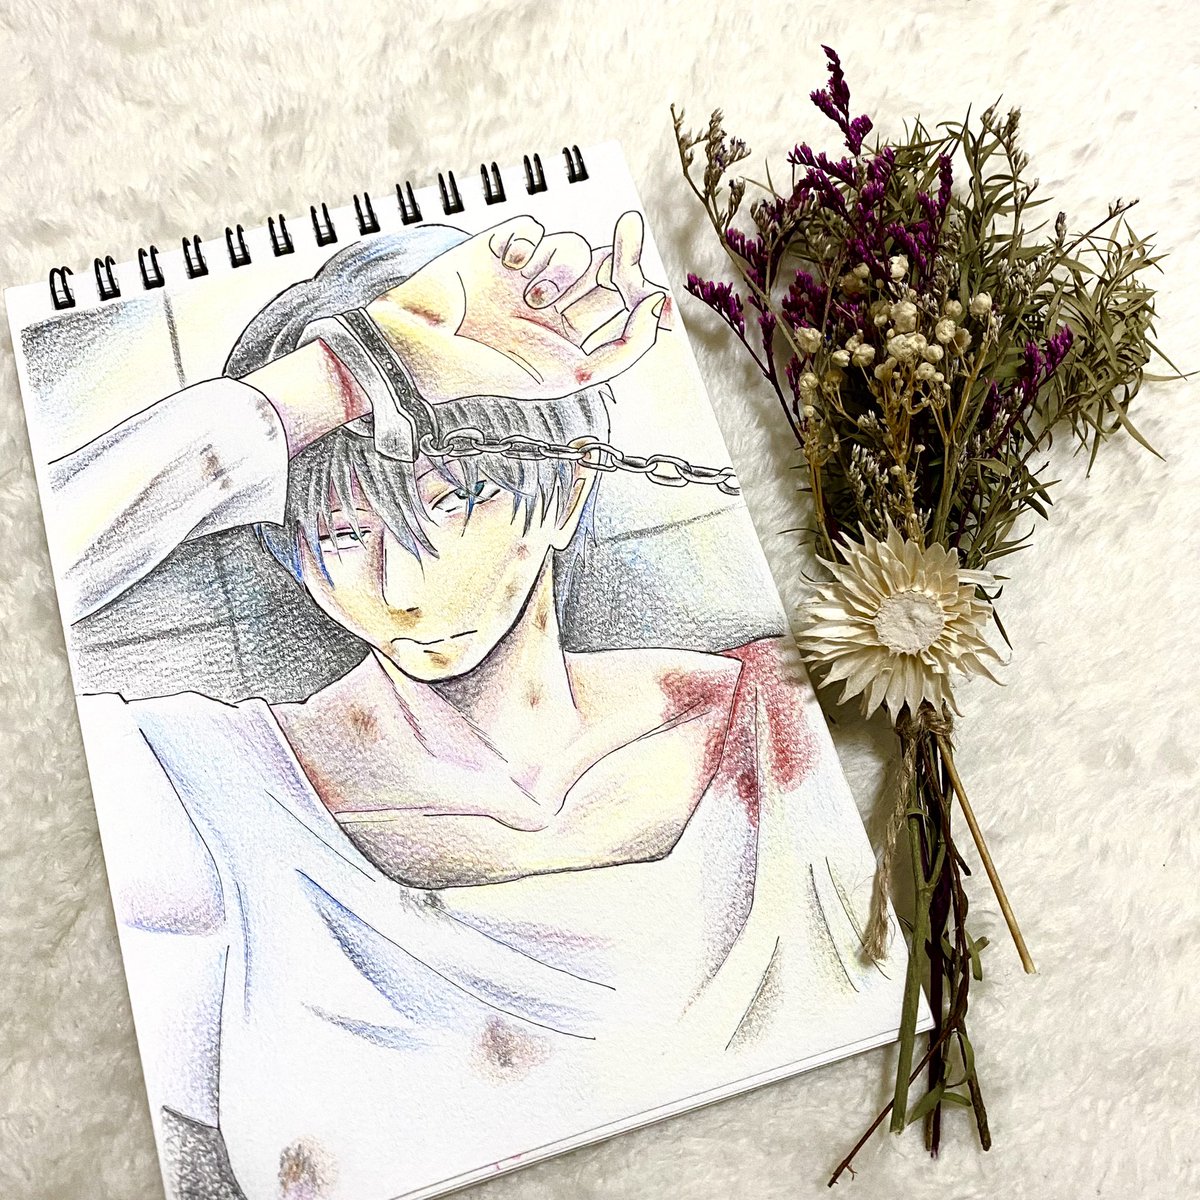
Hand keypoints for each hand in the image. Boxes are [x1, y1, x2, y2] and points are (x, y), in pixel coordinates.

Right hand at [366, 210, 670, 402]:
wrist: (420, 347)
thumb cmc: (491, 371)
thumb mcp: (571, 375)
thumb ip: (622, 348)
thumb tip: (656, 302)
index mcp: (568, 341)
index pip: (621, 310)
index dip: (643, 293)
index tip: (651, 286)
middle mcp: (550, 309)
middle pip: (606, 270)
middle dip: (623, 253)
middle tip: (630, 232)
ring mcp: (524, 277)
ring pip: (573, 247)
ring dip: (562, 265)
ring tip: (533, 293)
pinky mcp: (497, 249)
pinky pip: (534, 227)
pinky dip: (529, 241)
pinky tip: (510, 262)